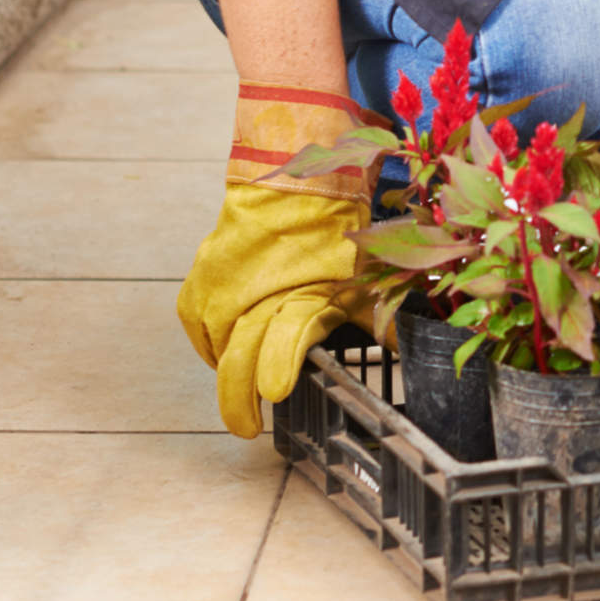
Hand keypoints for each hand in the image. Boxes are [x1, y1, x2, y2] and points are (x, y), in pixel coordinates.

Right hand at [176, 83, 377, 437]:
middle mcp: (260, 289)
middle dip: (239, 399)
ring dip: (225, 370)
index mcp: (305, 291)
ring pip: (215, 343)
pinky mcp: (204, 273)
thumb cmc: (336, 229)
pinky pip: (196, 320)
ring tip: (238, 392)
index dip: (277, 366)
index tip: (273, 391)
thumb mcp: (364, 274)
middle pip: (239, 358)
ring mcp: (227, 282)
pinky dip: (208, 341)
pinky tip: (222, 352)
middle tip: (246, 428)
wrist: (291, 172)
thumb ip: (377, 319)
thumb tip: (403, 351)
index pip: (285, 337)